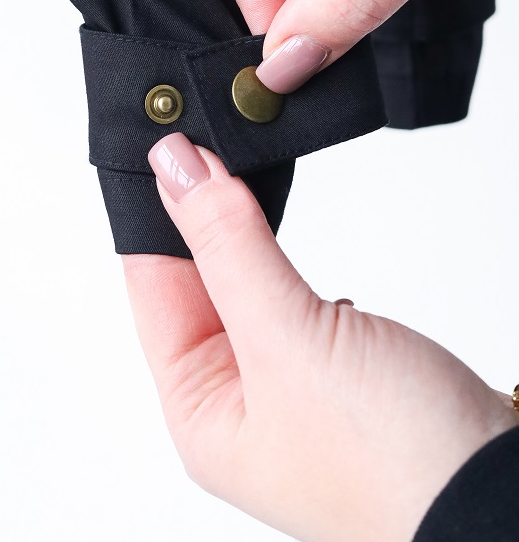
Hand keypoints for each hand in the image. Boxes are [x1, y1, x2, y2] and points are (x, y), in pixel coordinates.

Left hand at [122, 132, 517, 541]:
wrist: (499, 497)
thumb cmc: (393, 458)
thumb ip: (228, 248)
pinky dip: (281, 257)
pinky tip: (283, 230)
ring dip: (240, 231)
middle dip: (197, 215)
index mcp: (200, 413)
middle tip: (198, 139)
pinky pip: (288, 297)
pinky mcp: (336, 367)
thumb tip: (175, 168)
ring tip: (232, 164)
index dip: (153, 215)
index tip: (161, 145)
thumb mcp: (288, 339)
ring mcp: (290, 384)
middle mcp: (237, 402)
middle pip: (196, 284)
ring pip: (244, 284)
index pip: (152, 291)